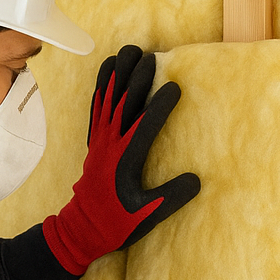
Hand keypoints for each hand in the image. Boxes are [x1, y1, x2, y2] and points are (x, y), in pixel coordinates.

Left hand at [42, 46, 199, 275]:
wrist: (82, 228)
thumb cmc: (116, 223)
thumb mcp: (148, 215)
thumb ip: (171, 197)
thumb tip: (197, 180)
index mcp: (126, 159)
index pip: (145, 125)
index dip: (160, 104)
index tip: (175, 87)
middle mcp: (111, 143)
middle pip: (125, 103)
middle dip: (138, 77)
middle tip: (151, 55)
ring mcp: (100, 140)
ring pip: (108, 99)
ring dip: (118, 73)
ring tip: (129, 50)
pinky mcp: (94, 140)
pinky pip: (96, 106)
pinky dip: (101, 86)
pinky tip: (106, 69)